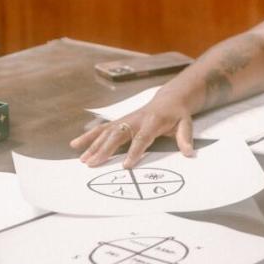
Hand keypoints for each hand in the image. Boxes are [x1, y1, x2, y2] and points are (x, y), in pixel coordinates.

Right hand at [70, 86, 196, 167]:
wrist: (170, 98)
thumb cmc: (178, 114)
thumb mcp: (186, 123)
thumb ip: (185, 138)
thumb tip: (189, 154)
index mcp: (153, 120)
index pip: (143, 137)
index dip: (135, 151)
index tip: (126, 166)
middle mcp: (136, 119)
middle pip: (118, 134)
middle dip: (105, 149)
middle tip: (93, 164)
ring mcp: (126, 119)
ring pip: (106, 131)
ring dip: (93, 145)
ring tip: (82, 159)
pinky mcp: (119, 121)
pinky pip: (102, 128)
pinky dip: (88, 136)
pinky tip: (75, 144)